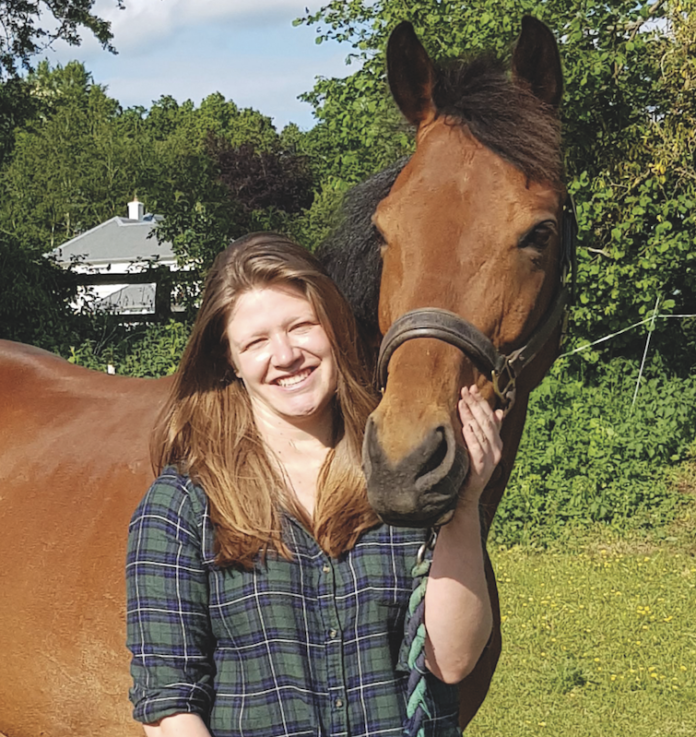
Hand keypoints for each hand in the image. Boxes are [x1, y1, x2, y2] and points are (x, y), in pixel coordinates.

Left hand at [458, 385, 502, 502]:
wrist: (466, 496)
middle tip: (463, 391)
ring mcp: (489, 461)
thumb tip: (499, 411)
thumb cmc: (471, 469)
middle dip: (475, 405)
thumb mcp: (480, 447)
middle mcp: (496, 450)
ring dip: (471, 417)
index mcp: (496, 442)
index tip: (470, 387)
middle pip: (486, 422)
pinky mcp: (480, 471)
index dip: (481, 401)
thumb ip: (488, 430)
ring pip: (482, 434)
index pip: (490, 416)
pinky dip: (473, 439)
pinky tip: (466, 428)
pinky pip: (477, 452)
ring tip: (463, 404)